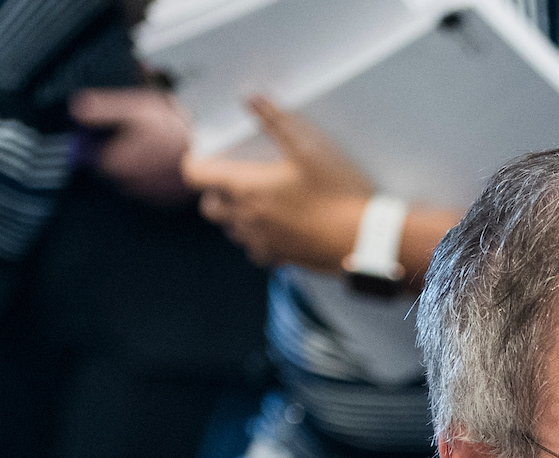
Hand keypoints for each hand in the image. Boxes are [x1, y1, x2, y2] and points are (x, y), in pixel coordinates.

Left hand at [71, 88, 193, 207]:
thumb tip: (77, 107)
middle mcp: (125, 184)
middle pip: (105, 166)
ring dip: (131, 164)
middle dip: (111, 150)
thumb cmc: (174, 131)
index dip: (87, 137)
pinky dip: (149, 177)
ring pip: (126, 178)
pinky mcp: (163, 201)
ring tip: (148, 146)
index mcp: (112, 163)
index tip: (95, 128)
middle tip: (128, 133)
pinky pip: (148, 188)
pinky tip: (159, 162)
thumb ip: (102, 109)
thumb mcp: (134, 109)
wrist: (209, 153)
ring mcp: (145, 195)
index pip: (83, 153)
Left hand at [184, 96, 373, 269]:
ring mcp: (262, 241)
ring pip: (231, 230)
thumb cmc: (337, 192)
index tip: (203, 155)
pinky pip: (255, 251)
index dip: (194, 162)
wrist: (364, 238)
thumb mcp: (308, 148)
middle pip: (209, 207)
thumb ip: (276, 121)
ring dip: (236, 216)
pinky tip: (275, 227)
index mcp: (246, 188)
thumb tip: (251, 98)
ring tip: (257, 201)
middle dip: (214, 191)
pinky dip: (257, 239)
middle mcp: (247, 218)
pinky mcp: (280, 258)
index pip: (196, 176)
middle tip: (234, 178)